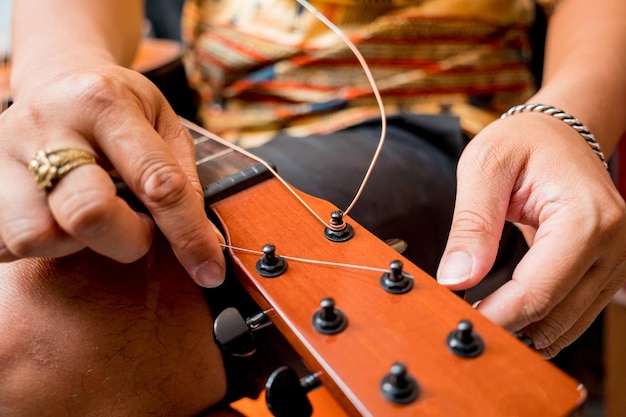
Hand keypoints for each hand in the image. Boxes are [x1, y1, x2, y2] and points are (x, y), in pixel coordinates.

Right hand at [0, 65, 224, 286]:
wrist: (58, 81)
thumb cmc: (119, 108)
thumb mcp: (162, 122)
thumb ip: (182, 178)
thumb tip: (204, 244)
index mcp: (104, 103)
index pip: (157, 182)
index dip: (189, 234)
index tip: (209, 270)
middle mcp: (47, 125)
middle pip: (86, 213)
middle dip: (127, 241)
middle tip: (138, 229)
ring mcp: (4, 153)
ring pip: (36, 236)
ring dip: (78, 244)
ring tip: (94, 221)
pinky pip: (6, 243)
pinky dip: (43, 244)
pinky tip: (60, 220)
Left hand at [436, 113, 625, 357]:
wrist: (558, 134)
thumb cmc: (522, 142)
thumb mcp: (484, 168)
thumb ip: (472, 225)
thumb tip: (455, 279)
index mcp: (586, 218)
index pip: (538, 291)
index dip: (497, 315)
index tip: (461, 322)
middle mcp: (612, 244)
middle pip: (554, 315)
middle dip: (507, 327)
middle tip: (463, 325)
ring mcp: (614, 260)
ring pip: (567, 324)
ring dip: (523, 330)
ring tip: (481, 319)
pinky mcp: (605, 269)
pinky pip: (573, 312)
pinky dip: (539, 321)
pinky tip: (507, 315)